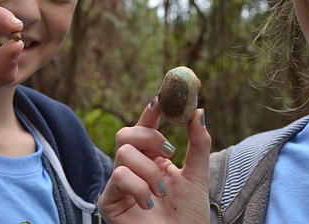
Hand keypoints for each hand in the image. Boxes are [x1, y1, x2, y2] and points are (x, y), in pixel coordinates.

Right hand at [98, 97, 210, 223]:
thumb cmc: (188, 217)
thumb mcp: (197, 176)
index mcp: (152, 160)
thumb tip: (199, 111)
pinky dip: (139, 188)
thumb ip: (198, 144)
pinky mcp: (109, 200)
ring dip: (150, 173)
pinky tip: (149, 205)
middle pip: (126, 134)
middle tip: (169, 152)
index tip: (162, 97)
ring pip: (124, 154)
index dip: (151, 111)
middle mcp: (133, 168)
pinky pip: (118, 176)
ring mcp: (119, 184)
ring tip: (162, 194)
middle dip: (149, 137)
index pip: (146, 128)